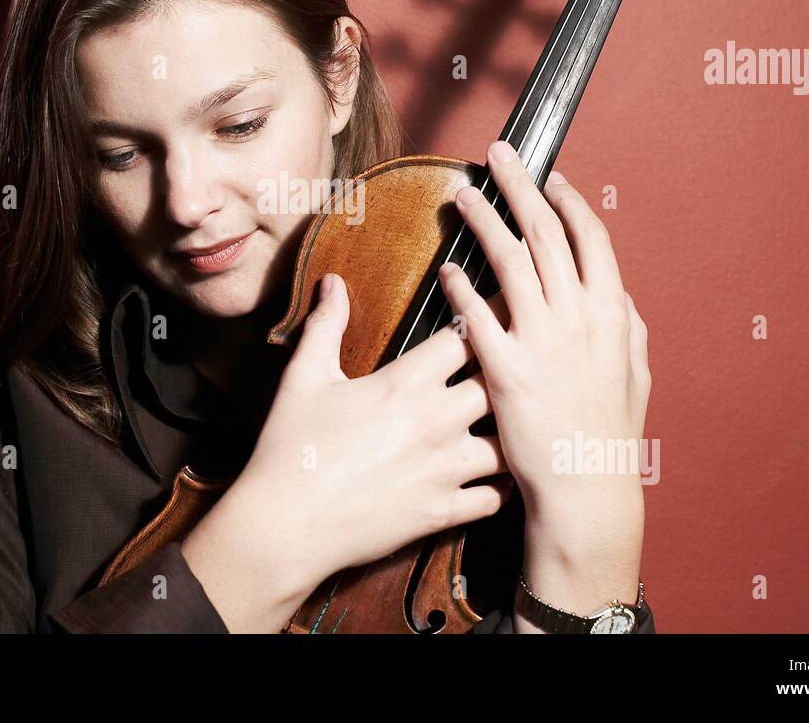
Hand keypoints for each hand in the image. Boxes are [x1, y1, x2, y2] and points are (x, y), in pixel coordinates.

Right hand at [228, 270, 514, 592]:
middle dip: (512, 370)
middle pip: (501, 383)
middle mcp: (436, 421)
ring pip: (508, 443)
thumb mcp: (304, 377)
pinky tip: (497, 477)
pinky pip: (495, 498)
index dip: (487, 318)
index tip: (499, 313)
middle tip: (523, 363)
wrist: (285, 525)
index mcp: (406, 383)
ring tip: (513, 424)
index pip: (469, 335)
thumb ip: (326, 325)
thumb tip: (333, 282)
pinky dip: (502, 486)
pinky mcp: (443, 512)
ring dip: (511, 432)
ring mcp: (444, 469)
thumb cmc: (291, 448)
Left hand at [436, 140, 650, 543]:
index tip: (548, 175)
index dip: (566, 200)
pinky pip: (476, 318)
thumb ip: (629, 328)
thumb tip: (621, 299)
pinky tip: (446, 269)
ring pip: (509, 262)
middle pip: (545, 233)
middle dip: (519, 186)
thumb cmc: (609, 431)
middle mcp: (579, 317)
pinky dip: (461, 289)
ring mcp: (542, 342)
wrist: (588, 487)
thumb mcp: (634, 372)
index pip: (589, 238)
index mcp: (612, 312)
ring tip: (462, 195)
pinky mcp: (506, 371)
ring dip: (483, 220)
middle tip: (496, 156)